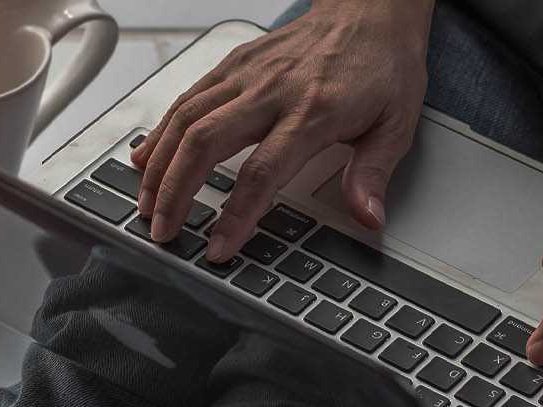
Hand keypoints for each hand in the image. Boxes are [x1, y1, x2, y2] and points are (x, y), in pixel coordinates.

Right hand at [132, 0, 432, 261]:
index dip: (236, 214)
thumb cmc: (381, 66)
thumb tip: (368, 218)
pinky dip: (160, 130)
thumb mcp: (397, 123)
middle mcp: (272, 90)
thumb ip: (373, 173)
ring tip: (145, 202)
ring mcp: (246, 74)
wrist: (370, 11)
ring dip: (158, 165)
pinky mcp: (233, 64)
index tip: (219, 247)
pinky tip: (146, 157)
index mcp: (313, 111)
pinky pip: (187, 98)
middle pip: (205, 143)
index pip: (263, 171)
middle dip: (175, 191)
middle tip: (162, 230)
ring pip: (186, 119)